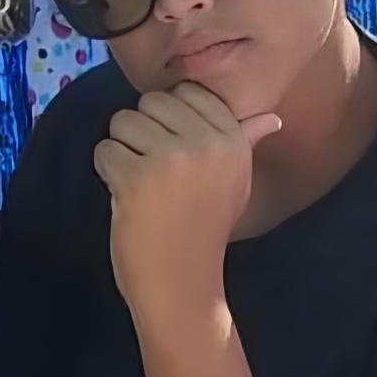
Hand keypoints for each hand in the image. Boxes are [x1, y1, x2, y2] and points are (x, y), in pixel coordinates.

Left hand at [93, 82, 280, 310]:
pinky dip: (107, 173)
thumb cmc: (205, 231)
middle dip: (143, 133)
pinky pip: (105, 149)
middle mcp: (207, 143)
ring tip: (143, 187)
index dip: (170, 120)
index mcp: (233, 141)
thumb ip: (245, 142)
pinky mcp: (137, 177)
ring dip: (123, 152)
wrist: (183, 285)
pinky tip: (127, 199)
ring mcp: (172, 159)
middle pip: (151, 101)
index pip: (187, 91)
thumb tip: (271, 119)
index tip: (178, 157)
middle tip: (158, 175)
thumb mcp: (235, 183)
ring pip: (122, 121)